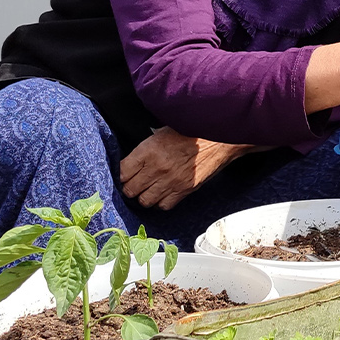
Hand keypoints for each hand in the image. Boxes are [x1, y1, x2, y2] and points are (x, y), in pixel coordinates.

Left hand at [119, 127, 265, 209]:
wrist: (218, 138)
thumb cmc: (190, 133)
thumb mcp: (161, 133)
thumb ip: (144, 150)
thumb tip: (130, 164)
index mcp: (148, 150)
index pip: (122, 173)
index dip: (122, 175)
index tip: (127, 175)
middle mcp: (157, 167)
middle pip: (130, 190)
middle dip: (131, 187)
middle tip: (137, 183)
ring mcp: (171, 180)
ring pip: (145, 201)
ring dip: (145, 196)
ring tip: (150, 189)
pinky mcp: (184, 189)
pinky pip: (164, 205)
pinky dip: (161, 202)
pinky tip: (164, 193)